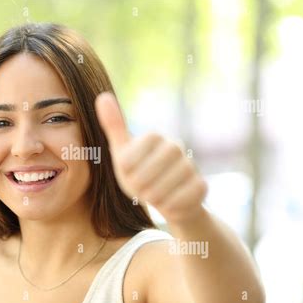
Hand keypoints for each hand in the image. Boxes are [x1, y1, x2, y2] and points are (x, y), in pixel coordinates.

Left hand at [95, 92, 207, 224]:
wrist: (167, 198)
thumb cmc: (140, 173)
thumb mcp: (122, 152)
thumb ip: (113, 126)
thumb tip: (102, 96)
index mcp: (153, 137)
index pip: (127, 160)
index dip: (125, 173)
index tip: (129, 174)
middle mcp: (174, 147)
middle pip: (144, 176)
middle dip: (138, 187)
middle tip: (141, 189)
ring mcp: (190, 166)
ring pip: (161, 190)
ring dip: (153, 198)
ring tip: (154, 195)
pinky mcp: (200, 186)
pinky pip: (179, 201)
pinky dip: (169, 206)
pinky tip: (169, 202)